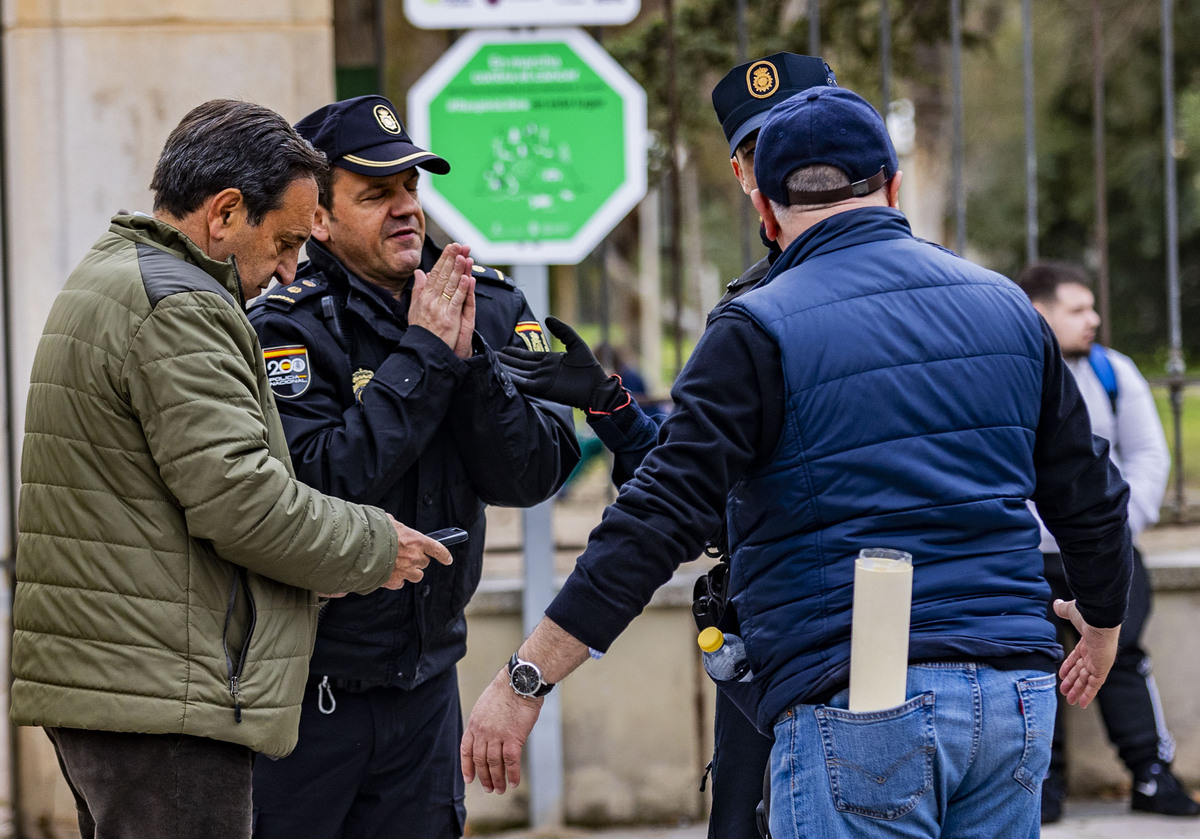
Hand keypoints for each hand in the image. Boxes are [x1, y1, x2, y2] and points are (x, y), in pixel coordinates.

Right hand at [382, 515, 452, 589]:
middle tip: (406, 555)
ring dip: (410, 572)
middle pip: (425, 563)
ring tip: (400, 566)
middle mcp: (414, 557)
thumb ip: (396, 527)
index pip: (437, 549)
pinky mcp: (394, 581)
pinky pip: (400, 583)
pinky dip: (396, 580)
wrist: (361, 548)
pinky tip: (389, 573)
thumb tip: (393, 526)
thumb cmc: (375, 532)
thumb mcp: (389, 522)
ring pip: (416, 575)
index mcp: (416, 541)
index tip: (448, 559)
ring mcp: (405, 571)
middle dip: (418, 560)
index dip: (444, 555)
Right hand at [409, 243, 474, 354]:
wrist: (422, 351)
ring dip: (458, 270)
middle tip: (459, 245)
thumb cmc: (420, 331)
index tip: (451, 247)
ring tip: (464, 256)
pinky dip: (461, 290)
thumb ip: (418, 289)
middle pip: (443, 276)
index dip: (444, 259)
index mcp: (424, 297)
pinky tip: (467, 278)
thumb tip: (420, 272)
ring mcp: (440, 309)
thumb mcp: (414, 308)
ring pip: (450, 286)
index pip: (435, 273)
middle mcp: (431, 301)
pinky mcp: (449, 319)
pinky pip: (456, 301)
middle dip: (452, 259)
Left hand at [461, 666, 541, 792]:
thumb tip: (489, 737)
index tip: (470, 779)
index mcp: (474, 723)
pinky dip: (512, 775)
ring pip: (494, 764)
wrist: (520, 682)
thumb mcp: (486, 705)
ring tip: (500, 789)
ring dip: (497, 779)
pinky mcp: (513, 738)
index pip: (466, 750)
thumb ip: (484, 722)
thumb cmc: (507, 690)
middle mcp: (483, 732)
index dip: (467, 766)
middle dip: (484, 777)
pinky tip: (513, 782)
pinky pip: (511, 762)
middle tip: (489, 788)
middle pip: (480, 760)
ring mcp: (497, 736)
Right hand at [495, 316, 619, 410]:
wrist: (596, 388)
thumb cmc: (589, 367)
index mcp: (550, 361)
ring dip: (506, 369)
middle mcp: (543, 371)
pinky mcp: (543, 389)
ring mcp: (542, 380)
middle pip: (520, 365)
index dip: (515, 353)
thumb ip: (562, 330)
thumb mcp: (575, 343)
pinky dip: (514, 379)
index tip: (502, 349)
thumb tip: (547, 318)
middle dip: (506, 360)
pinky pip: (525, 383)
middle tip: (490, 355)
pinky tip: (504, 374)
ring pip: (520, 373)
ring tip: (492, 363)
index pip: (528, 357)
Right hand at [1054, 598, 1120, 708]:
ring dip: (1078, 691)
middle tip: (1066, 693)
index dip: (1069, 667)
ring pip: (1086, 680)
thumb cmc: (1088, 613)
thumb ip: (1063, 609)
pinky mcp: (1102, 668)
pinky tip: (1082, 703)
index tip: (1062, 675)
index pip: (1077, 658)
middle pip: (1081, 672)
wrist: (1101, 618)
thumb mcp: (1071, 611)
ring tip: (1070, 701)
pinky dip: (1088, 694)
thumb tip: (1056, 604)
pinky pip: (1094, 684)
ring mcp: (1098, 662)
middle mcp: (1094, 654)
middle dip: (1073, 683)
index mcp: (1088, 642)